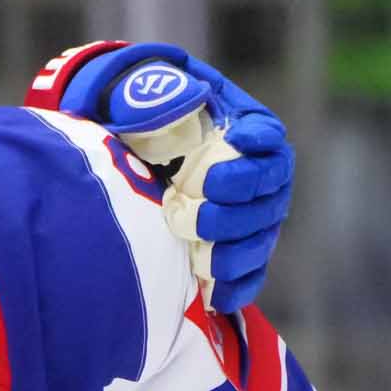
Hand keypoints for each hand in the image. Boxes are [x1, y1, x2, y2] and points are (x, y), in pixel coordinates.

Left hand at [56, 41, 292, 313]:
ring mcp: (249, 215)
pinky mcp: (234, 250)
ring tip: (206, 257)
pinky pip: (248, 273)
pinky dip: (235, 286)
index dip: (259, 139)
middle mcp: (254, 173)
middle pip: (269, 190)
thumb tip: (180, 101)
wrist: (122, 161)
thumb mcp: (139, 97)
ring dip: (237, 249)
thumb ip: (153, 95)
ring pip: (262, 236)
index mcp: (239, 127)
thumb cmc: (134, 122)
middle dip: (240, 201)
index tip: (240, 141)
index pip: (265, 133)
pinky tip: (216, 294)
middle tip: (202, 203)